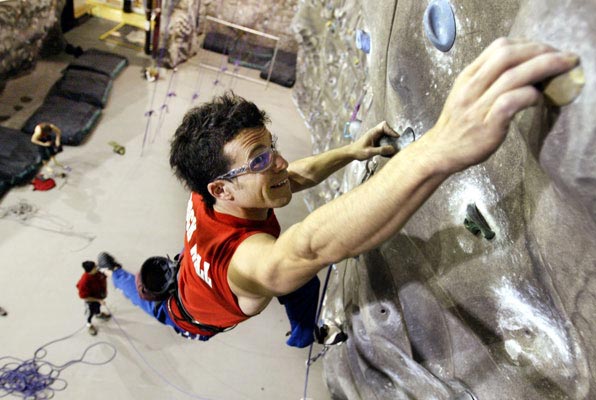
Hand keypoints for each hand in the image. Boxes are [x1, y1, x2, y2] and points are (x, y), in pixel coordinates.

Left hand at [351, 121, 398, 159]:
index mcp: (373, 132)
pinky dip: (388, 143)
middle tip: (397, 142)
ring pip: (386, 134)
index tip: (396, 137)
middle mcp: (375, 133)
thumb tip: (392, 149)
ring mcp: (376, 136)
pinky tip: (389, 151)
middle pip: (387, 129)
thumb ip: (381, 150)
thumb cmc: (358, 151)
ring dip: (391, 139)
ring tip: (395, 146)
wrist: (351, 153)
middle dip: (393, 135)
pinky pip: (384, 139)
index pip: (384, 125)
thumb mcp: (369, 152)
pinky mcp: (376, 141)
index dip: (391, 130)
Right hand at [421, 38, 578, 173]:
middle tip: (561, 57)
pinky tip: (538, 98)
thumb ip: (489, 79)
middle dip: (539, 51)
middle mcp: (471, 87)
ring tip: (562, 70)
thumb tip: (523, 67)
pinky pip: (510, 102)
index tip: (544, 51)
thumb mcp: (467, 93)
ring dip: (543, 69)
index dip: (527, 44)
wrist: (440, 152)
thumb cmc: (459, 124)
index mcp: (468, 76)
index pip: (499, 47)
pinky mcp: (486, 126)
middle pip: (507, 55)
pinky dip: (528, 95)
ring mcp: (477, 107)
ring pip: (511, 76)